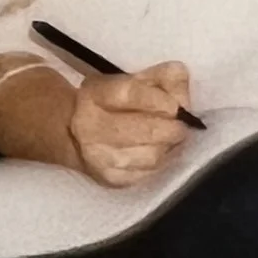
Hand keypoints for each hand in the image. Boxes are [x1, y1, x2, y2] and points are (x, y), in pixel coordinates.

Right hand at [65, 62, 190, 187]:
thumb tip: (182, 89)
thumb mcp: (134, 79)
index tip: (176, 106)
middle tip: (182, 125)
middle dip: (172, 128)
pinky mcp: (109, 179)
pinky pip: (148, 173)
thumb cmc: (113, 103)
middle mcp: (92, 126)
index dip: (158, 101)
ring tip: (170, 138)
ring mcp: (99, 156)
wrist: (76, 135)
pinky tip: (160, 152)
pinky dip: (161, 162)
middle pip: (145, 130)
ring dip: (169, 146)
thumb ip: (163, 77)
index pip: (130, 95)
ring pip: (151, 156)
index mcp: (97, 94)